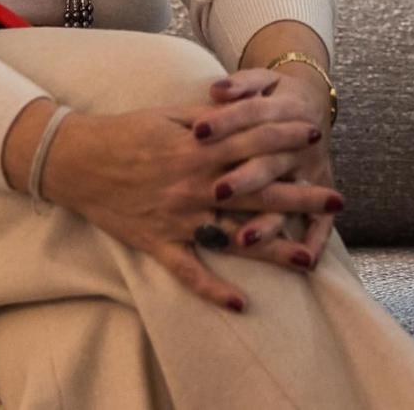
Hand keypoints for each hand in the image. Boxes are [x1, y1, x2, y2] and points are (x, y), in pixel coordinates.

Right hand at [23, 95, 337, 313]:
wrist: (76, 160)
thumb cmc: (125, 132)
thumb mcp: (169, 114)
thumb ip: (210, 119)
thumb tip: (243, 111)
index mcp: (198, 149)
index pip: (252, 142)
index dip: (285, 137)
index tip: (315, 135)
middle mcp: (194, 185)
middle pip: (257, 190)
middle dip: (299, 194)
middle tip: (337, 198)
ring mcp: (178, 217)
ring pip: (232, 235)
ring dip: (270, 248)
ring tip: (306, 257)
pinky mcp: (158, 243)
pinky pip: (189, 271)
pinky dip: (213, 289)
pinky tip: (241, 303)